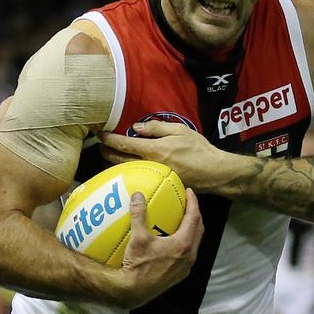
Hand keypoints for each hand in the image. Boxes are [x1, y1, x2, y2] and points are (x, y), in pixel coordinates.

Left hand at [99, 122, 234, 191]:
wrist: (213, 172)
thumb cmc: (199, 149)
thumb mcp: (180, 130)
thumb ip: (157, 128)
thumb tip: (136, 128)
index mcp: (154, 150)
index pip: (124, 145)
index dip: (109, 139)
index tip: (100, 134)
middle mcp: (150, 165)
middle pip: (119, 160)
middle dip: (106, 152)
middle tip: (101, 146)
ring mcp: (153, 177)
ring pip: (127, 171)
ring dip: (115, 164)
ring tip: (110, 156)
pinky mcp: (158, 185)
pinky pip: (138, 177)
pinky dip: (129, 171)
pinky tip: (128, 168)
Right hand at [114, 188, 203, 308]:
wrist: (133, 292)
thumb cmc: (137, 265)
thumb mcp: (137, 237)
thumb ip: (139, 214)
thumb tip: (137, 195)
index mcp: (183, 244)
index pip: (194, 217)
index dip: (193, 202)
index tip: (189, 192)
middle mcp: (189, 255)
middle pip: (199, 228)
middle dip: (195, 214)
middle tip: (188, 203)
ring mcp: (186, 266)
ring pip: (195, 242)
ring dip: (192, 228)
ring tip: (182, 219)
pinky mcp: (180, 274)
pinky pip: (188, 253)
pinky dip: (185, 241)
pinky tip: (173, 239)